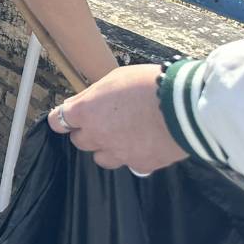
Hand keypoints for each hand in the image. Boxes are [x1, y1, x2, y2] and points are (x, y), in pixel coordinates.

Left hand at [48, 63, 186, 173]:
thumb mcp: (114, 78)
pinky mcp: (140, 164)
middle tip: (104, 121)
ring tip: (124, 135)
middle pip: (79, 141)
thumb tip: (82, 103)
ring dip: (107, 148)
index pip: (58, 121)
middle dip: (88, 132)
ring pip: (101, 158)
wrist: (185, 106)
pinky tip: (145, 143)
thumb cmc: (149, 84)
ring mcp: (118, 153)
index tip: (67, 118)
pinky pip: (130, 164)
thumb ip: (93, 95)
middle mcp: (97, 135)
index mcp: (86, 112)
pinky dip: (134, 156)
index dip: (63, 119)